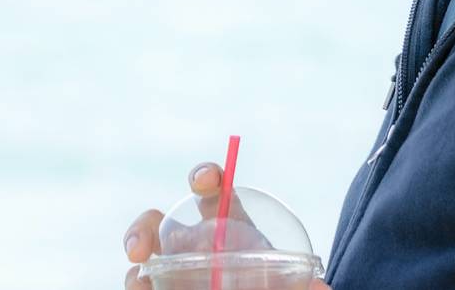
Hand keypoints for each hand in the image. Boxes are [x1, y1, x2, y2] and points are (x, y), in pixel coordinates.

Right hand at [122, 162, 329, 289]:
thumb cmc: (277, 286)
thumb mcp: (295, 284)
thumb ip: (306, 285)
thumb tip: (321, 289)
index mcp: (230, 227)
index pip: (214, 191)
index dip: (206, 176)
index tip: (208, 181)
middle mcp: (195, 244)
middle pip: (161, 221)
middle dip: (146, 226)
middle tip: (142, 247)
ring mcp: (175, 269)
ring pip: (142, 259)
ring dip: (132, 261)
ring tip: (137, 275)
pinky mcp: (162, 287)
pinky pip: (141, 284)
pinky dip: (137, 284)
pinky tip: (142, 287)